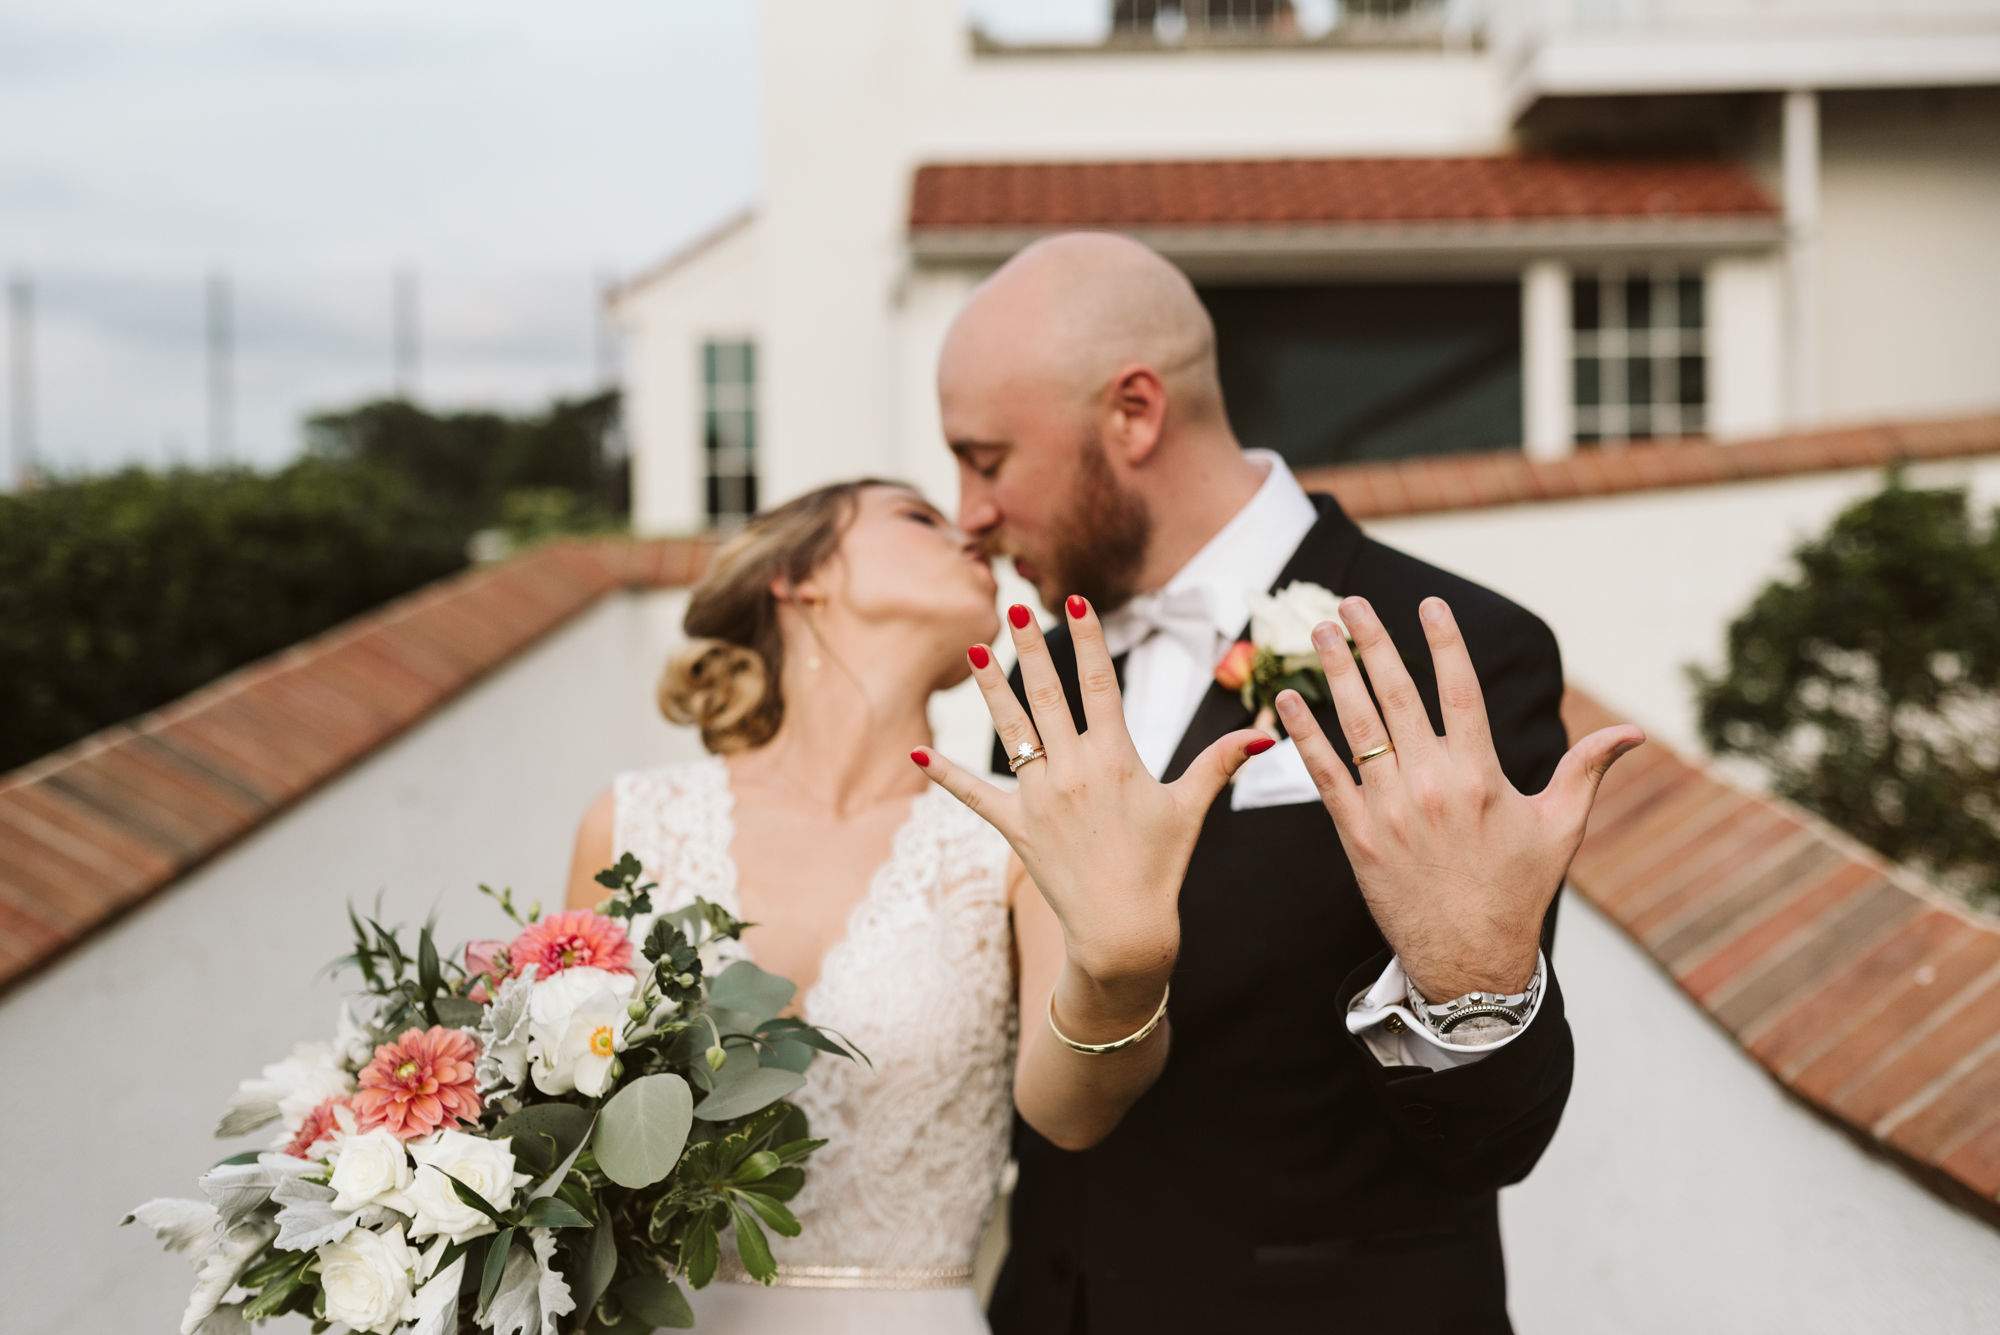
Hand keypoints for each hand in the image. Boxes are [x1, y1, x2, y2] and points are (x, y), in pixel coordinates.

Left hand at [913, 596, 1270, 989]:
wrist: (1123, 930)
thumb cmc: (1160, 866)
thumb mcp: (1191, 809)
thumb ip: (1220, 762)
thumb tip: (1266, 731)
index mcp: (1117, 760)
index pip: (1101, 685)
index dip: (1089, 641)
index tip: (1076, 601)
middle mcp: (1074, 772)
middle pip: (1048, 696)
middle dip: (1031, 647)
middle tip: (1014, 607)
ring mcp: (1041, 799)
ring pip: (1011, 731)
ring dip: (990, 688)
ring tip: (974, 649)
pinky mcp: (1017, 829)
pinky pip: (975, 795)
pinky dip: (944, 775)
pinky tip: (915, 753)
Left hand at [1278, 595, 1644, 1001]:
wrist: (1470, 959)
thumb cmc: (1517, 891)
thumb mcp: (1559, 828)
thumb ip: (1586, 770)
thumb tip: (1633, 732)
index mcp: (1479, 776)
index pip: (1460, 691)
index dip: (1444, 643)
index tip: (1428, 604)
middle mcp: (1431, 785)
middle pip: (1397, 696)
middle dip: (1373, 644)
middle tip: (1352, 604)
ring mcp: (1390, 809)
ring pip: (1357, 726)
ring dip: (1336, 674)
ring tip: (1320, 631)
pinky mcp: (1357, 835)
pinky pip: (1324, 775)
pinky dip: (1303, 735)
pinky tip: (1286, 699)